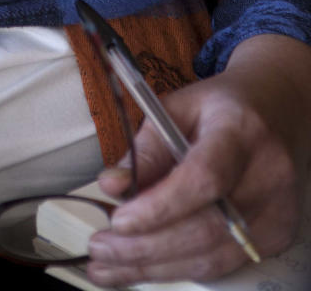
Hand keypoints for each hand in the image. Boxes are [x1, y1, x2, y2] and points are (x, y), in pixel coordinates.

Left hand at [83, 34, 310, 285]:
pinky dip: (176, 269)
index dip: (160, 206)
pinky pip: (222, 264)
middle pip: (207, 227)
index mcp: (241, 131)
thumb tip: (110, 185)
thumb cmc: (215, 108)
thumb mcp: (175, 108)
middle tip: (100, 248)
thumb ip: (146, 149)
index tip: (118, 220)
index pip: (204, 178)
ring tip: (107, 266)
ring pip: (213, 256)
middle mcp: (269, 175)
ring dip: (155, 266)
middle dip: (146, 245)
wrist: (272, 110)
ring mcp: (278, 210)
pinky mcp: (277, 235)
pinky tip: (140, 268)